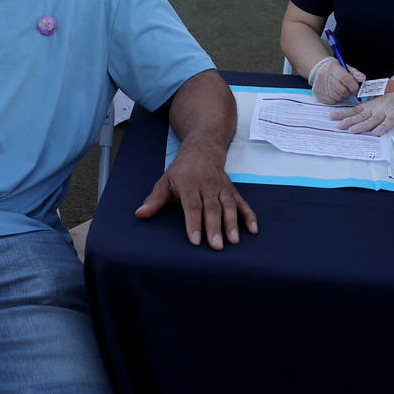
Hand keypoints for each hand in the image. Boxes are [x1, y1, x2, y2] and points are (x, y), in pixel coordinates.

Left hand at [135, 138, 257, 250]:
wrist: (203, 147)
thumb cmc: (182, 169)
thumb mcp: (165, 180)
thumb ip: (155, 199)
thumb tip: (140, 214)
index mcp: (189, 183)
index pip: (192, 205)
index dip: (193, 222)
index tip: (195, 240)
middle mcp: (207, 185)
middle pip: (212, 208)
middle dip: (214, 227)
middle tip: (216, 247)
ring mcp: (222, 187)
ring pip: (229, 205)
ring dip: (232, 223)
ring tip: (234, 241)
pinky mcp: (232, 189)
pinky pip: (242, 202)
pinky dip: (249, 215)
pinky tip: (253, 229)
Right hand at [308, 56, 364, 103]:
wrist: (319, 69)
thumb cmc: (335, 70)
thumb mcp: (345, 68)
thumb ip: (355, 73)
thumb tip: (362, 78)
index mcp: (333, 68)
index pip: (346, 79)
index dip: (353, 86)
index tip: (355, 88)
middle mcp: (325, 76)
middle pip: (342, 90)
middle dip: (348, 92)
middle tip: (347, 89)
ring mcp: (320, 85)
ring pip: (337, 98)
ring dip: (341, 96)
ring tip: (339, 90)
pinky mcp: (317, 93)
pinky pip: (331, 102)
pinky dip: (335, 100)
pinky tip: (333, 94)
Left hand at [331, 62, 393, 135]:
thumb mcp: (384, 96)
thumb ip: (375, 103)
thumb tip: (363, 111)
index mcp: (374, 103)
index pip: (357, 110)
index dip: (345, 114)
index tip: (333, 117)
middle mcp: (379, 106)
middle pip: (362, 115)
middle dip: (349, 120)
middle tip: (338, 126)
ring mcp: (389, 108)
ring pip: (373, 119)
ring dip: (363, 125)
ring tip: (352, 130)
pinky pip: (390, 121)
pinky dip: (384, 126)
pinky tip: (376, 132)